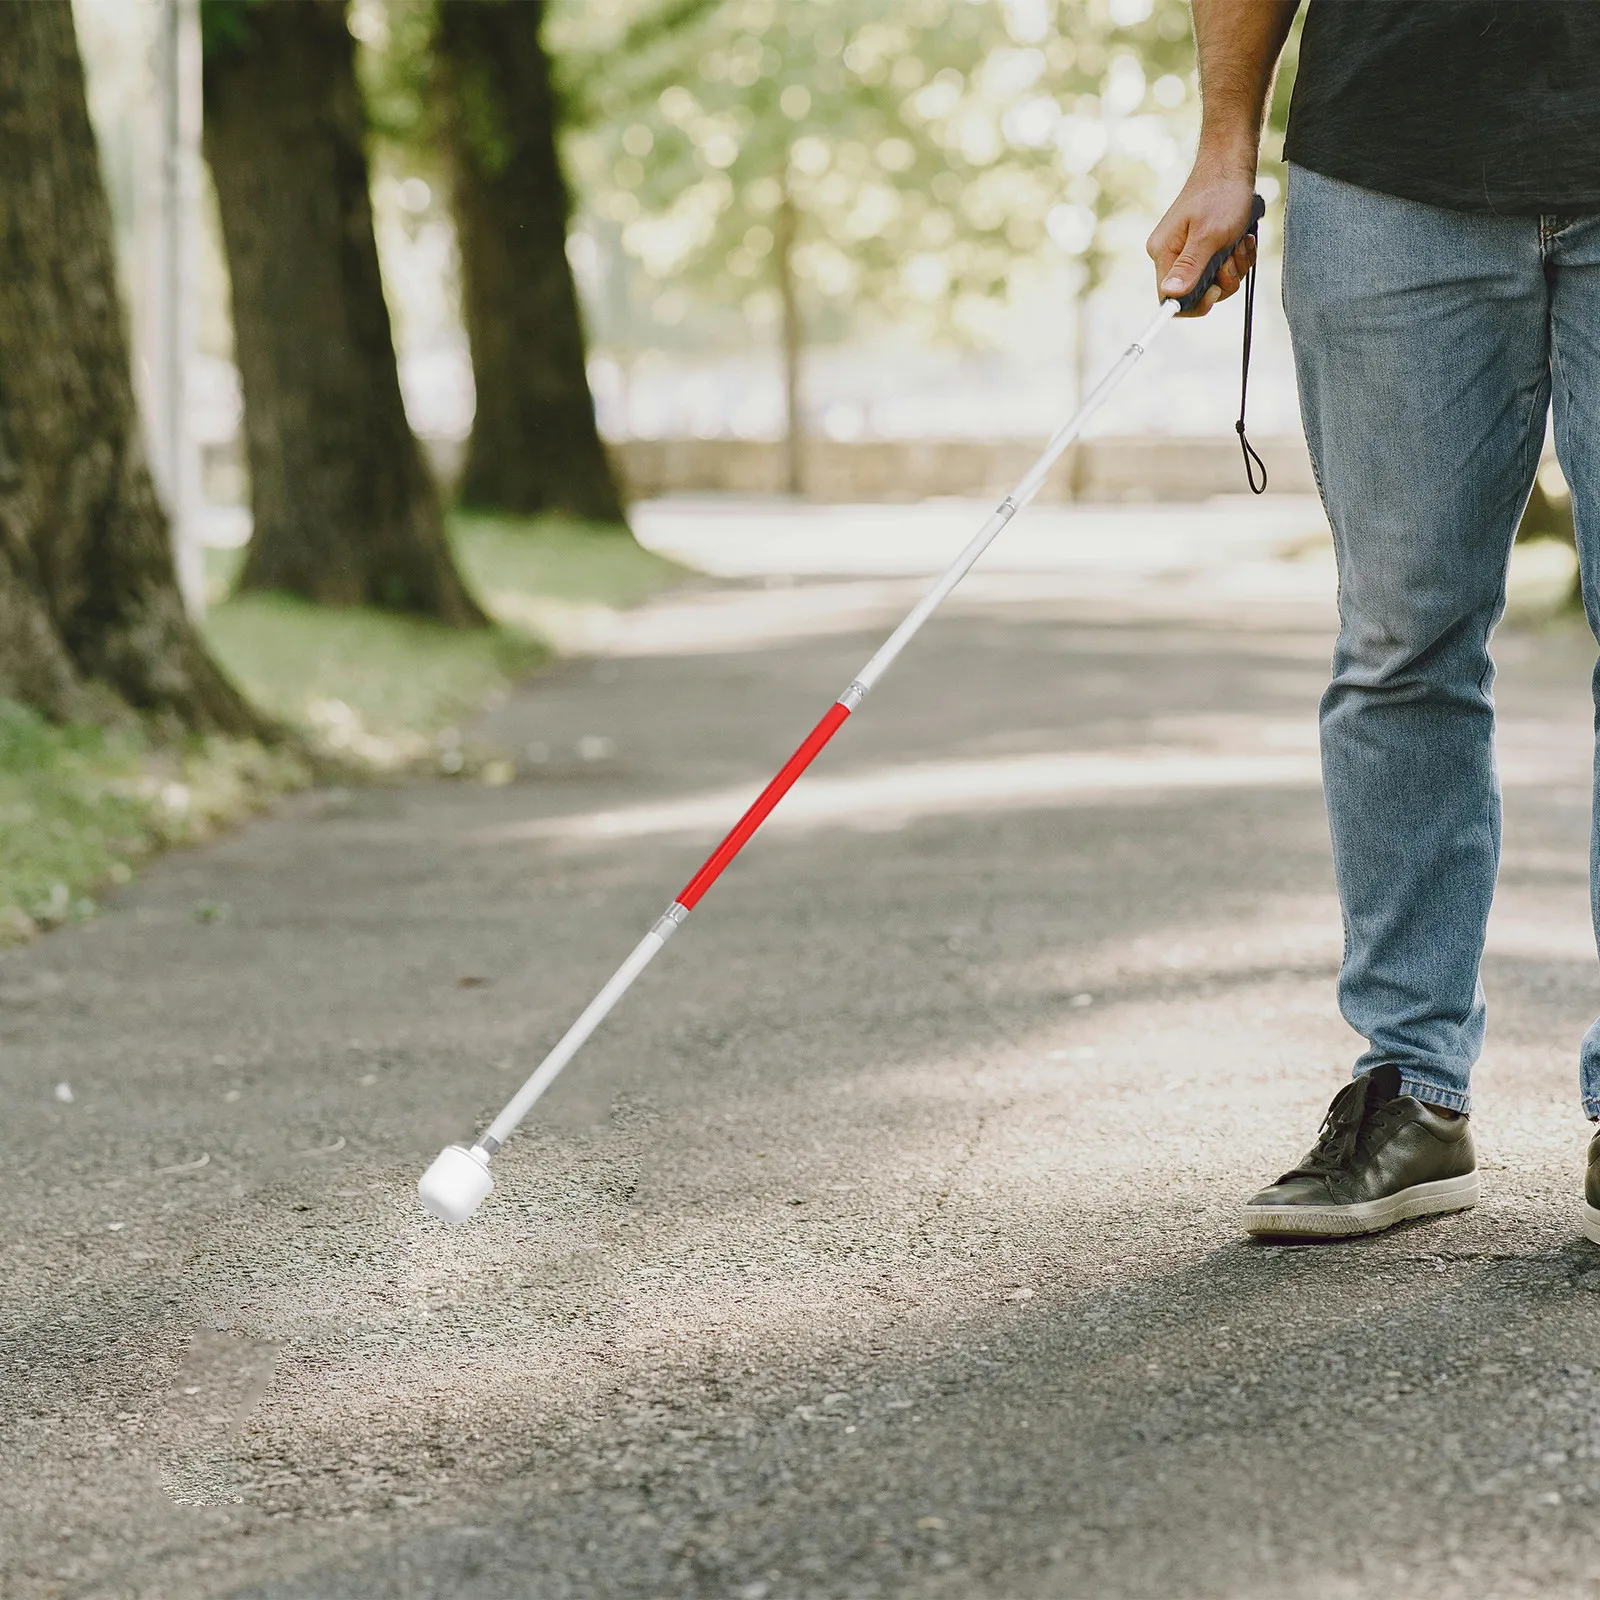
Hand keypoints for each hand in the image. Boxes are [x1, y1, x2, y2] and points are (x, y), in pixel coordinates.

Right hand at [1146, 170, 1258, 315]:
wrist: (1231, 164)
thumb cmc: (1220, 194)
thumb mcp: (1208, 234)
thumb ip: (1190, 267)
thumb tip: (1170, 294)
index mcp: (1164, 253)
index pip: (1169, 299)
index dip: (1194, 304)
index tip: (1215, 292)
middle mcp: (1171, 255)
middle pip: (1195, 293)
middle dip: (1222, 282)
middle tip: (1232, 257)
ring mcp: (1188, 251)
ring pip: (1213, 282)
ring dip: (1234, 268)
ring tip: (1240, 243)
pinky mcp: (1203, 247)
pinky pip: (1221, 268)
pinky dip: (1237, 259)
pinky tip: (1242, 240)